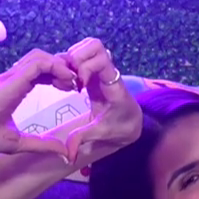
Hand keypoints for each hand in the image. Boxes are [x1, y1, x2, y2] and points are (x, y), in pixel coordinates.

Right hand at [0, 49, 79, 156]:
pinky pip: (39, 63)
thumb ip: (42, 144)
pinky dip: (55, 67)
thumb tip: (63, 153)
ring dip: (60, 65)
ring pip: (41, 57)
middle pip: (42, 59)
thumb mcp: (20, 142)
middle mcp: (13, 78)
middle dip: (62, 66)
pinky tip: (65, 80)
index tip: (71, 89)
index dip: (58, 76)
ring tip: (72, 81)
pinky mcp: (13, 79)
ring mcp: (12, 76)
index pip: (40, 71)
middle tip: (76, 82)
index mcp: (14, 88)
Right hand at [59, 38, 142, 166]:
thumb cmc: (119, 127)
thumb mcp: (102, 134)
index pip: (103, 60)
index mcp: (114, 86)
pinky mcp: (95, 70)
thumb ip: (84, 139)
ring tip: (69, 76)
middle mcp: (109, 72)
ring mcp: (102, 69)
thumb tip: (68, 153)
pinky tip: (70, 78)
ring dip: (74, 56)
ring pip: (89, 45)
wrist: (130, 123)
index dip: (86, 67)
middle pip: (95, 45)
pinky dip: (73, 60)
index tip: (80, 85)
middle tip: (71, 76)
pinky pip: (84, 54)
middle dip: (77, 57)